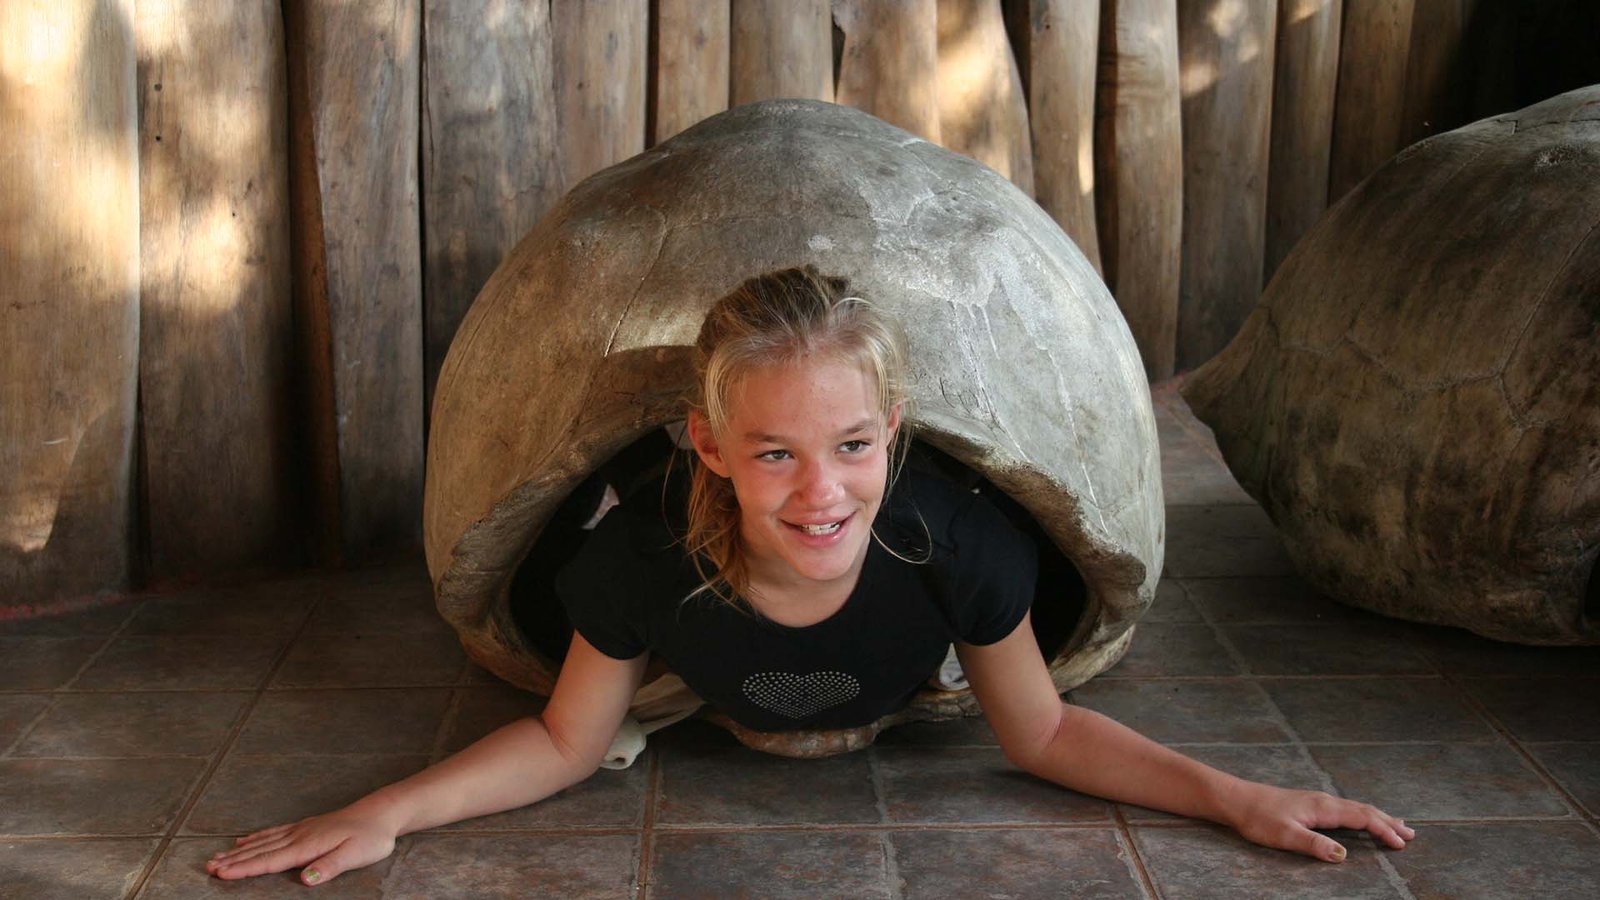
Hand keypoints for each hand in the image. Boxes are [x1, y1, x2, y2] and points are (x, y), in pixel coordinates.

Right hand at [205, 806, 398, 885]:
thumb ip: (329, 866)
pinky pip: (274, 832)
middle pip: (260, 851)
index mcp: (308, 846)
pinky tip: (244, 840)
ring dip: (238, 851)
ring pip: (263, 841)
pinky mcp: (305, 826)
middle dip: (233, 861)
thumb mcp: (355, 855)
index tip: (221, 874)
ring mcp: (301, 829)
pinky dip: (255, 837)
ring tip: (216, 858)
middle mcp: (299, 836)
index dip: (245, 869)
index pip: (270, 860)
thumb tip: (305, 879)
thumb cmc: (371, 837)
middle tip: (207, 868)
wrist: (381, 812)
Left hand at [1226, 782, 1414, 862]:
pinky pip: (1345, 808)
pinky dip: (1362, 814)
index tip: (1401, 844)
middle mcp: (1324, 801)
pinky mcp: (1310, 804)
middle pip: (1364, 810)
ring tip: (1397, 825)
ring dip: (1378, 817)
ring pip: (1356, 808)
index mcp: (1323, 808)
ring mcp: (1318, 801)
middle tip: (1411, 835)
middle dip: (1388, 822)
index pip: (1362, 818)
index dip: (1383, 830)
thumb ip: (1314, 845)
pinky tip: (1360, 818)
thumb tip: (1342, 855)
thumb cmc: (1258, 818)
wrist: (1237, 800)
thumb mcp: (1285, 835)